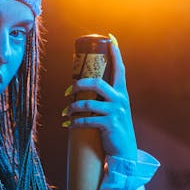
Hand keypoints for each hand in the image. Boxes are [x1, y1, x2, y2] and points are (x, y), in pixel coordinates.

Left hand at [62, 37, 137, 160]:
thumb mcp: (114, 109)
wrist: (124, 151)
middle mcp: (120, 99)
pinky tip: (67, 125)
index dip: (115, 53)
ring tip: (65, 112)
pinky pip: (86, 121)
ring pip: (88, 103)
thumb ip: (104, 98)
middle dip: (79, 85)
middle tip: (67, 91)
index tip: (111, 38)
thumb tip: (83, 89)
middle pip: (97, 83)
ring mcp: (115, 112)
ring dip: (72, 108)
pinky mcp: (109, 125)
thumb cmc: (115, 128)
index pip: (119, 68)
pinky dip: (74, 123)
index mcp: (121, 93)